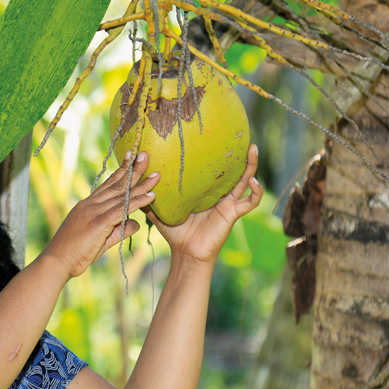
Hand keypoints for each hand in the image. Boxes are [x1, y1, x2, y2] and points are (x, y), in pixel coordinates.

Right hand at [41, 151, 158, 277]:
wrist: (57, 261)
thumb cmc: (73, 253)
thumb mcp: (100, 240)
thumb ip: (118, 230)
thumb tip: (135, 223)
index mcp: (87, 206)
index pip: (107, 185)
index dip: (121, 172)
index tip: (131, 160)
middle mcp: (90, 204)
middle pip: (116, 184)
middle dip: (133, 169)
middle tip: (145, 155)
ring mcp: (94, 212)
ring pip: (122, 195)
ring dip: (141, 183)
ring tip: (156, 174)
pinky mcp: (98, 223)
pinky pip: (122, 209)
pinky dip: (138, 202)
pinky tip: (151, 196)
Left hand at [144, 144, 262, 264]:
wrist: (185, 252)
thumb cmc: (175, 231)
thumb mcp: (162, 209)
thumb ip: (149, 195)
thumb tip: (132, 180)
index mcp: (205, 190)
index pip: (212, 168)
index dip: (214, 154)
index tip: (211, 136)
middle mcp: (219, 193)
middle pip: (233, 169)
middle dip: (239, 153)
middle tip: (242, 136)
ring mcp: (228, 202)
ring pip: (245, 179)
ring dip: (252, 164)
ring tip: (253, 149)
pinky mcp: (232, 213)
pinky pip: (250, 201)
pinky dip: (256, 192)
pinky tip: (254, 182)